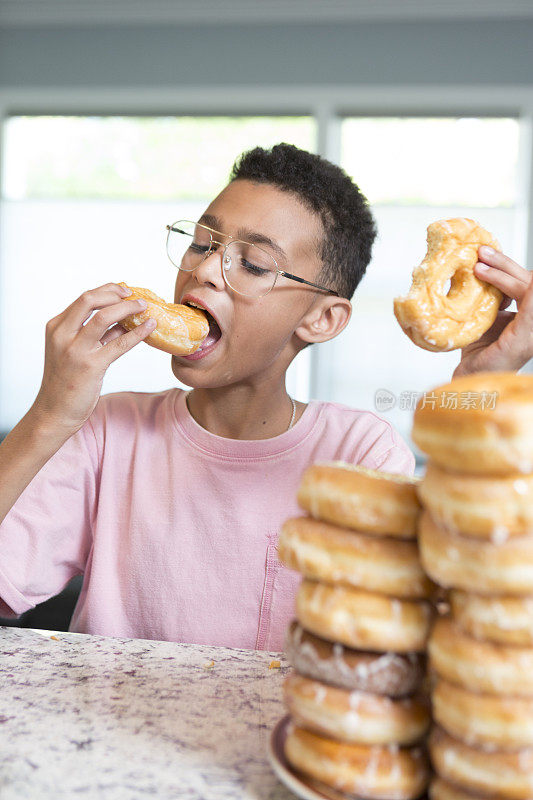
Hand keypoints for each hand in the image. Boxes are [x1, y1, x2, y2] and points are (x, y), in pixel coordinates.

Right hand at [31, 283, 156, 434]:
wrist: (55, 412)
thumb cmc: (67, 382)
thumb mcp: (75, 351)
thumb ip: (96, 335)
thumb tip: (124, 320)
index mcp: (56, 327)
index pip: (84, 299)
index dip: (107, 291)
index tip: (123, 290)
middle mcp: (62, 335)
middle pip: (90, 300)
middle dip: (115, 293)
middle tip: (134, 295)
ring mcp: (75, 350)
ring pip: (103, 317)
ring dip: (127, 308)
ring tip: (144, 306)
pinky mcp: (90, 366)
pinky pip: (118, 343)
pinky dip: (137, 332)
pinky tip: (150, 327)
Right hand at [453, 246, 532, 376]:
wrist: (470, 386)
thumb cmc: (493, 372)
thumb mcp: (518, 342)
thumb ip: (531, 315)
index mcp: (532, 324)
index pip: (527, 287)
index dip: (505, 275)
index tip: (481, 268)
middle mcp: (525, 318)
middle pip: (519, 280)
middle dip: (500, 265)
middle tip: (479, 254)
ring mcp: (510, 317)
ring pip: (507, 283)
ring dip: (494, 269)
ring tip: (476, 258)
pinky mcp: (495, 319)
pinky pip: (493, 292)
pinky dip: (484, 281)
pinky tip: (472, 274)